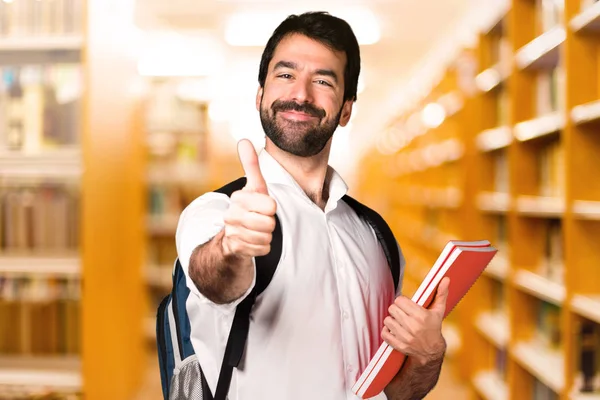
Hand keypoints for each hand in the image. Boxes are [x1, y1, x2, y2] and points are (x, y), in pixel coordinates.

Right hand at [221, 139, 276, 258]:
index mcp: (238, 198)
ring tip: (256, 230)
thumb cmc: (250, 207)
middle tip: (261, 219)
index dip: (271, 207)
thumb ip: (251, 165)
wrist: (233, 236)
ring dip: (266, 235)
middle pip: (268, 223)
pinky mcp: (235, 248)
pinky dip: (262, 247)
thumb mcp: (254, 186)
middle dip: (270, 223)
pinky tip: (253, 241)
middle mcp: (231, 214)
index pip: (270, 205)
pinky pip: (262, 249)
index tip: (263, 206)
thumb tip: (243, 140)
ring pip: (266, 236)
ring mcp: (232, 232)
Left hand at [382, 277, 449, 366]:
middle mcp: (413, 326)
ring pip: (387, 320)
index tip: (406, 304)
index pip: (399, 300)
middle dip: (396, 309)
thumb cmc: (434, 327)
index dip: (402, 301)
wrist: (432, 351)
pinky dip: (387, 331)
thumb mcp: (439, 310)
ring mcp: (405, 337)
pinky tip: (394, 329)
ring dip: (392, 320)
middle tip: (403, 313)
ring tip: (399, 321)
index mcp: (421, 316)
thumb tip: (445, 279)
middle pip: (392, 309)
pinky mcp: (399, 345)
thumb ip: (441, 293)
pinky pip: (384, 333)